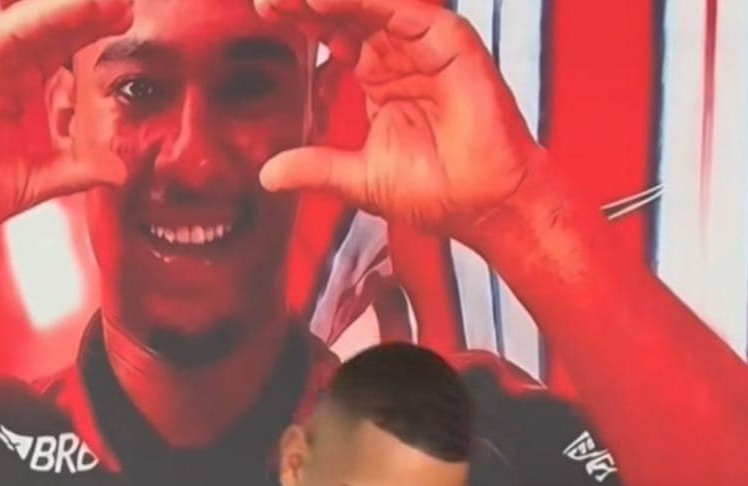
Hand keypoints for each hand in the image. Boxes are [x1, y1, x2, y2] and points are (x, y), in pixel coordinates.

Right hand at [0, 0, 130, 252]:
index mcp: (28, 89)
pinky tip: (64, 12)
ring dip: (68, 9)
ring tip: (103, 1)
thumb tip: (120, 171)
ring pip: (31, 26)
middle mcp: (8, 70)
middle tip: (126, 1)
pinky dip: (33, 23)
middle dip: (90, 12)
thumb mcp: (45, 178)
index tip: (129, 19)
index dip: (97, 33)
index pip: (67, 53)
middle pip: (54, 31)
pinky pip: (3, 38)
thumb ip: (82, 168)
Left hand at [255, 0, 538, 239]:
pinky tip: (327, 2)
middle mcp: (400, 56)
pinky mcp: (449, 42)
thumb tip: (267, 176)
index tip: (265, 14)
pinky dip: (366, 3)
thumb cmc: (437, 194)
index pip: (333, 36)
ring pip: (371, 4)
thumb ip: (315, 168)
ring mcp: (425, 46)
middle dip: (306, 2)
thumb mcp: (359, 180)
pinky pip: (403, 10)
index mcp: (379, 80)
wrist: (483, 204)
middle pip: (347, 11)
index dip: (301, 21)